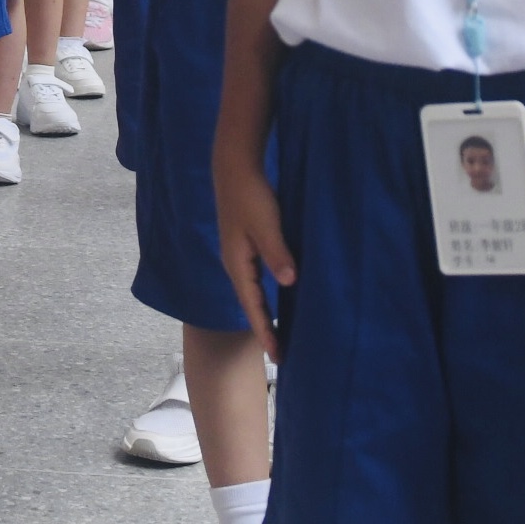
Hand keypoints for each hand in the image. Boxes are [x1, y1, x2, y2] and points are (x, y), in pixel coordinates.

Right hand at [215, 150, 293, 350]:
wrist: (235, 168)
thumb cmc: (250, 195)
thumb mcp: (266, 225)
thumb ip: (277, 253)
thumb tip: (289, 282)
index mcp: (237, 263)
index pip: (253, 306)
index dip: (265, 331)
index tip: (277, 356)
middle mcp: (236, 263)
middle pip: (251, 304)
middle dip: (264, 329)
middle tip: (281, 355)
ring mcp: (240, 254)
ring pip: (255, 292)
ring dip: (266, 313)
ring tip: (280, 333)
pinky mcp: (247, 244)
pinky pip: (258, 278)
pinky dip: (268, 294)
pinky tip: (281, 296)